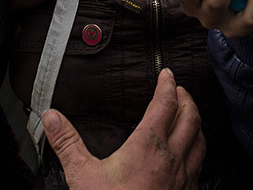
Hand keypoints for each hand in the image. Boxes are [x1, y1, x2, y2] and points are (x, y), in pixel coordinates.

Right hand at [44, 68, 204, 189]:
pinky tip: (189, 157)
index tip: (166, 73)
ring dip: (195, 124)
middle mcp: (171, 159)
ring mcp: (183, 179)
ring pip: (200, 141)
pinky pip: (199, 167)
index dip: (167, 85)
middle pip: (190, 118)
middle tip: (179, 89)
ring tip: (188, 116)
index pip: (165, 105)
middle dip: (186, 99)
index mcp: (148, 147)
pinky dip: (197, 151)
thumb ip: (67, 143)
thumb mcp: (82, 175)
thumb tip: (52, 117)